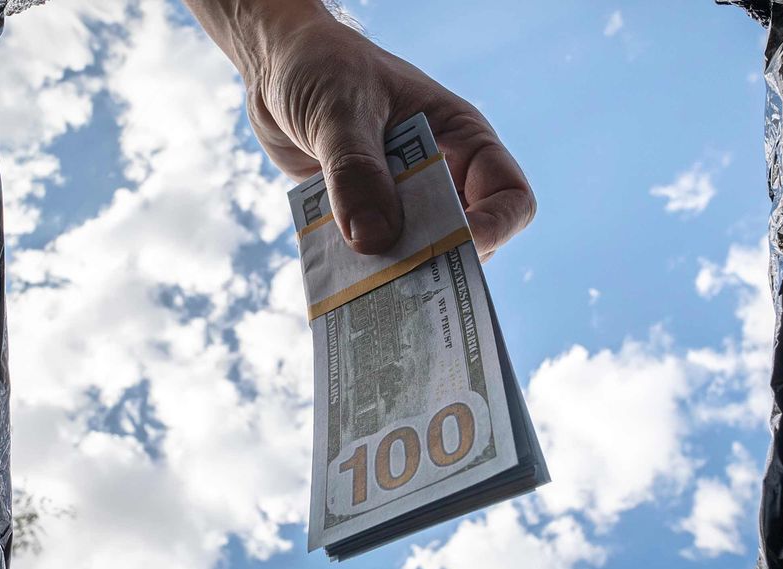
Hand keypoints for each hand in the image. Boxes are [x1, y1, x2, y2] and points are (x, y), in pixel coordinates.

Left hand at [186, 1, 534, 259]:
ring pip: (417, 252)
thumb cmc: (320, 67)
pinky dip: (358, 269)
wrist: (274, 66)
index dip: (494, 228)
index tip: (455, 244)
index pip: (509, 197)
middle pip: (468, 238)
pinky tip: (335, 281)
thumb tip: (374, 241)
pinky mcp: (364, 215)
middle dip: (439, 261)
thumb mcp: (338, 111)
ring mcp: (402, 199)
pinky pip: (372, 253)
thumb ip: (355, 172)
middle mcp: (441, 174)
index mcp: (461, 139)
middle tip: (403, 284)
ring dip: (394, 272)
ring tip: (364, 288)